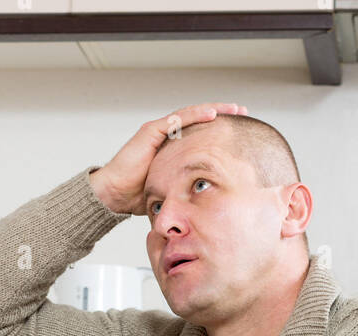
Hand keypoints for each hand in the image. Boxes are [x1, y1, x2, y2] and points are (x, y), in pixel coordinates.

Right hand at [89, 102, 248, 215]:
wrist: (115, 195)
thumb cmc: (136, 196)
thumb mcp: (170, 191)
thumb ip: (185, 189)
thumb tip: (205, 204)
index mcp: (171, 148)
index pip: (199, 134)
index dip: (218, 131)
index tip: (237, 131)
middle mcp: (166, 135)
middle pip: (198, 119)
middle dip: (221, 114)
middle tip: (242, 112)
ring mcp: (158, 131)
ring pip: (191, 114)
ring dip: (213, 110)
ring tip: (233, 109)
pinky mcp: (151, 131)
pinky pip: (177, 119)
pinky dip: (195, 115)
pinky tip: (212, 114)